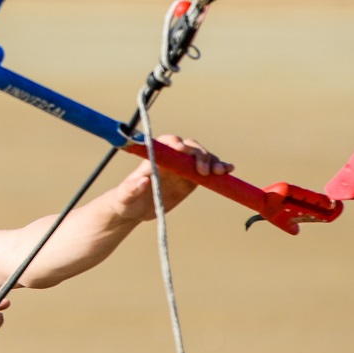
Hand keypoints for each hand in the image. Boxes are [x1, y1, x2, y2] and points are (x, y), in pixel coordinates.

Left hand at [112, 135, 232, 222]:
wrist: (135, 209)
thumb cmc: (126, 200)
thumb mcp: (125, 196)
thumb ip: (130, 188)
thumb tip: (142, 181)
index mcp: (155, 157)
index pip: (168, 143)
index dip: (176, 144)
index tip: (182, 150)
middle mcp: (171, 158)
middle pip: (190, 148)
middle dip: (199, 155)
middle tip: (203, 171)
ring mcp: (183, 167)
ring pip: (202, 157)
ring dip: (213, 162)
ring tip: (221, 172)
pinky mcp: (192, 178)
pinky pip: (208, 170)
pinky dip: (219, 169)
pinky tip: (229, 171)